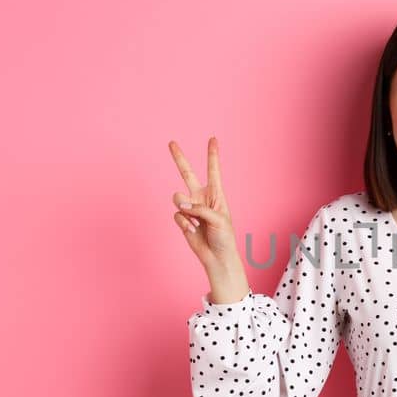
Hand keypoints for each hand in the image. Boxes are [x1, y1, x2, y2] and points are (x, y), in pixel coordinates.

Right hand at [169, 137, 240, 274]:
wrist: (217, 256)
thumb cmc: (224, 237)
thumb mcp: (219, 219)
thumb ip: (199, 208)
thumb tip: (180, 204)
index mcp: (216, 194)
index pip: (213, 170)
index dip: (212, 155)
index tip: (213, 139)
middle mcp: (201, 197)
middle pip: (187, 173)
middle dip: (179, 158)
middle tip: (171, 143)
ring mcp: (190, 207)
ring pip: (177, 198)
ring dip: (184, 208)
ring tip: (194, 220)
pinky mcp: (182, 219)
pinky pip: (177, 215)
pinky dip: (184, 223)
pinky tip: (193, 230)